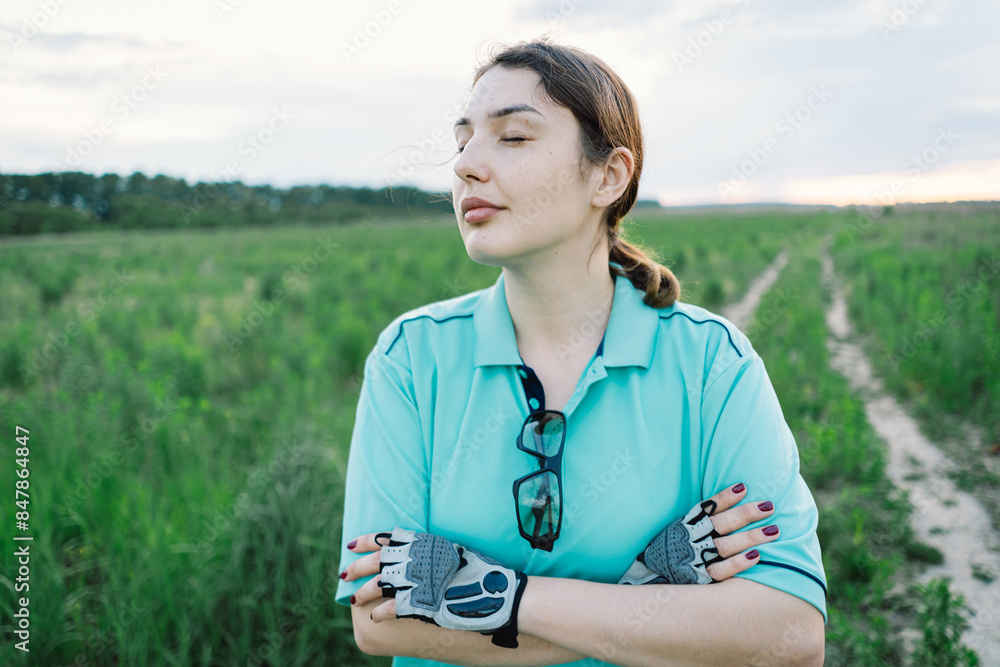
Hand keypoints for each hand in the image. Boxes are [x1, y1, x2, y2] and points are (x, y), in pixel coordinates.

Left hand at [343, 528, 527, 648]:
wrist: (492, 590)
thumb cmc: (475, 569)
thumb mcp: (449, 550)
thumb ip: (428, 550)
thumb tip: (413, 550)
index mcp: (420, 542)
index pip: (384, 538)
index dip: (365, 541)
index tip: (351, 544)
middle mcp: (414, 558)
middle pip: (375, 561)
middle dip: (356, 567)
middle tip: (344, 573)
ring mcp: (415, 580)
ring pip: (378, 584)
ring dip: (364, 592)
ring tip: (356, 599)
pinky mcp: (418, 602)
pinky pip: (390, 607)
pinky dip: (380, 612)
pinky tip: (375, 616)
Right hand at [618, 482, 777, 584]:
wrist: (649, 577)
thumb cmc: (670, 550)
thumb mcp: (677, 529)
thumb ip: (697, 520)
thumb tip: (724, 504)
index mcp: (684, 525)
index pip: (706, 507)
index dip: (725, 497)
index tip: (743, 487)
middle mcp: (690, 539)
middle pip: (721, 524)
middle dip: (746, 514)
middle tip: (769, 507)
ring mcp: (695, 558)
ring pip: (726, 545)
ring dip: (751, 537)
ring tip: (774, 530)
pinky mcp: (699, 577)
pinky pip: (721, 570)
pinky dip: (738, 563)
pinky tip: (757, 556)